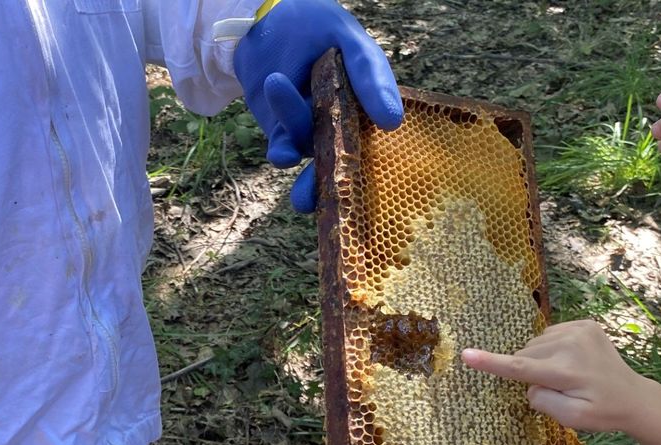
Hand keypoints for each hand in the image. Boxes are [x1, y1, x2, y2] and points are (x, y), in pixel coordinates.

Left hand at [233, 0, 402, 212]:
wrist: (266, 22)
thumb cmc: (316, 25)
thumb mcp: (349, 42)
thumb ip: (371, 74)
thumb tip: (394, 122)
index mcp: (369, 105)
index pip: (383, 142)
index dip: (387, 168)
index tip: (391, 191)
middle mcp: (343, 123)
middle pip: (347, 162)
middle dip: (341, 186)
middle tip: (339, 206)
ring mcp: (312, 132)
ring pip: (313, 155)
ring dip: (302, 146)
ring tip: (286, 129)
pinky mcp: (281, 133)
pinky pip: (284, 151)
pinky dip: (282, 155)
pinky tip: (280, 154)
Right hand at [459, 320, 660, 433]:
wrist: (634, 397)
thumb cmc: (601, 413)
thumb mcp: (571, 419)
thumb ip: (542, 401)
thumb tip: (530, 383)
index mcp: (566, 372)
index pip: (520, 367)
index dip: (491, 363)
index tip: (466, 354)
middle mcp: (571, 345)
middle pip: (526, 355)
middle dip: (531, 371)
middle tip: (557, 387)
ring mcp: (580, 329)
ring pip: (536, 344)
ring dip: (541, 359)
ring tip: (566, 374)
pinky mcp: (585, 323)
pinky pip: (550, 334)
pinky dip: (552, 348)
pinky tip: (571, 360)